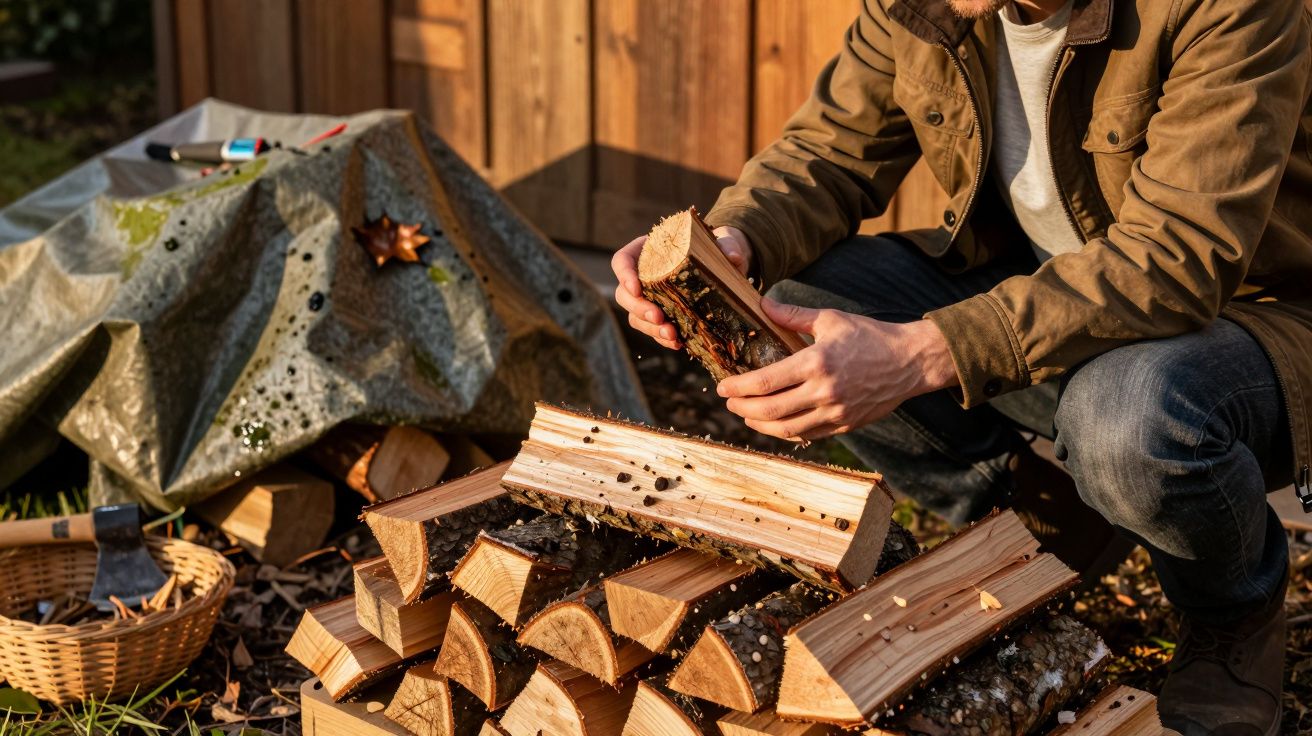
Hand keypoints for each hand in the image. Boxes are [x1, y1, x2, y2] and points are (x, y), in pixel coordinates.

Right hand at [612, 226, 752, 349]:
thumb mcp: (723, 243)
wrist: (723, 266)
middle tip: (658, 317)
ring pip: (635, 316)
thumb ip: (727, 246)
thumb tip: (735, 259)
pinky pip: (652, 330)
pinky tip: (678, 342)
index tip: (636, 287)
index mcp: (647, 251)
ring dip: (650, 328)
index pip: (621, 261)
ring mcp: (648, 298)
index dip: (624, 275)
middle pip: (623, 294)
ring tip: (672, 335)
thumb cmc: (716, 249)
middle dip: (638, 308)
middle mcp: (641, 275)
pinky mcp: (659, 315)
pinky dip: (662, 338)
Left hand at [718, 298, 959, 440]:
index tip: (722, 387)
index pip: (766, 382)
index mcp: (817, 363)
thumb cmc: (869, 336)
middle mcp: (824, 392)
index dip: (739, 388)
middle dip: (743, 409)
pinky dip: (784, 432)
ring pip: (786, 429)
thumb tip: (762, 304)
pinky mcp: (844, 425)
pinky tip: (774, 423)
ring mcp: (835, 413)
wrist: (909, 362)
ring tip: (746, 415)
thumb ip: (793, 315)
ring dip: (759, 425)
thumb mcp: (830, 319)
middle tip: (729, 402)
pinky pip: (806, 436)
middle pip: (770, 411)